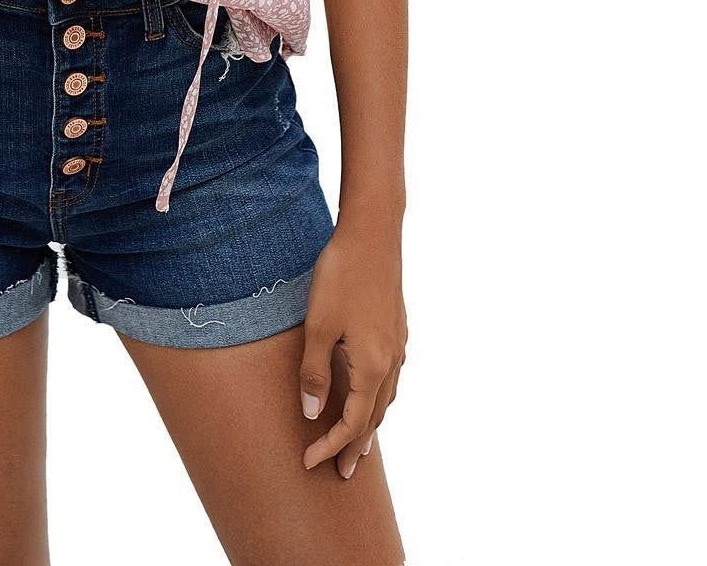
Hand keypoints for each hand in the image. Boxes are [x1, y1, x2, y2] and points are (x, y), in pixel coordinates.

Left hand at [297, 222, 407, 476]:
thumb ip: (315, 372)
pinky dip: (379, 397)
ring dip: (371, 424)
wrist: (373, 234)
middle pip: (376, 418)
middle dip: (356, 446)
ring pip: (387, 398)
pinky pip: (390, 378)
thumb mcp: (319, 326)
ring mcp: (398, 345)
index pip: (353, 422)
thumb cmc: (342, 276)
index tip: (308, 462)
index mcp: (373, 366)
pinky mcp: (397, 329)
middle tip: (343, 473)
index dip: (330, 445)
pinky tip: (371, 393)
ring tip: (358, 443)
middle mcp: (392, 362)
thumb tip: (313, 414)